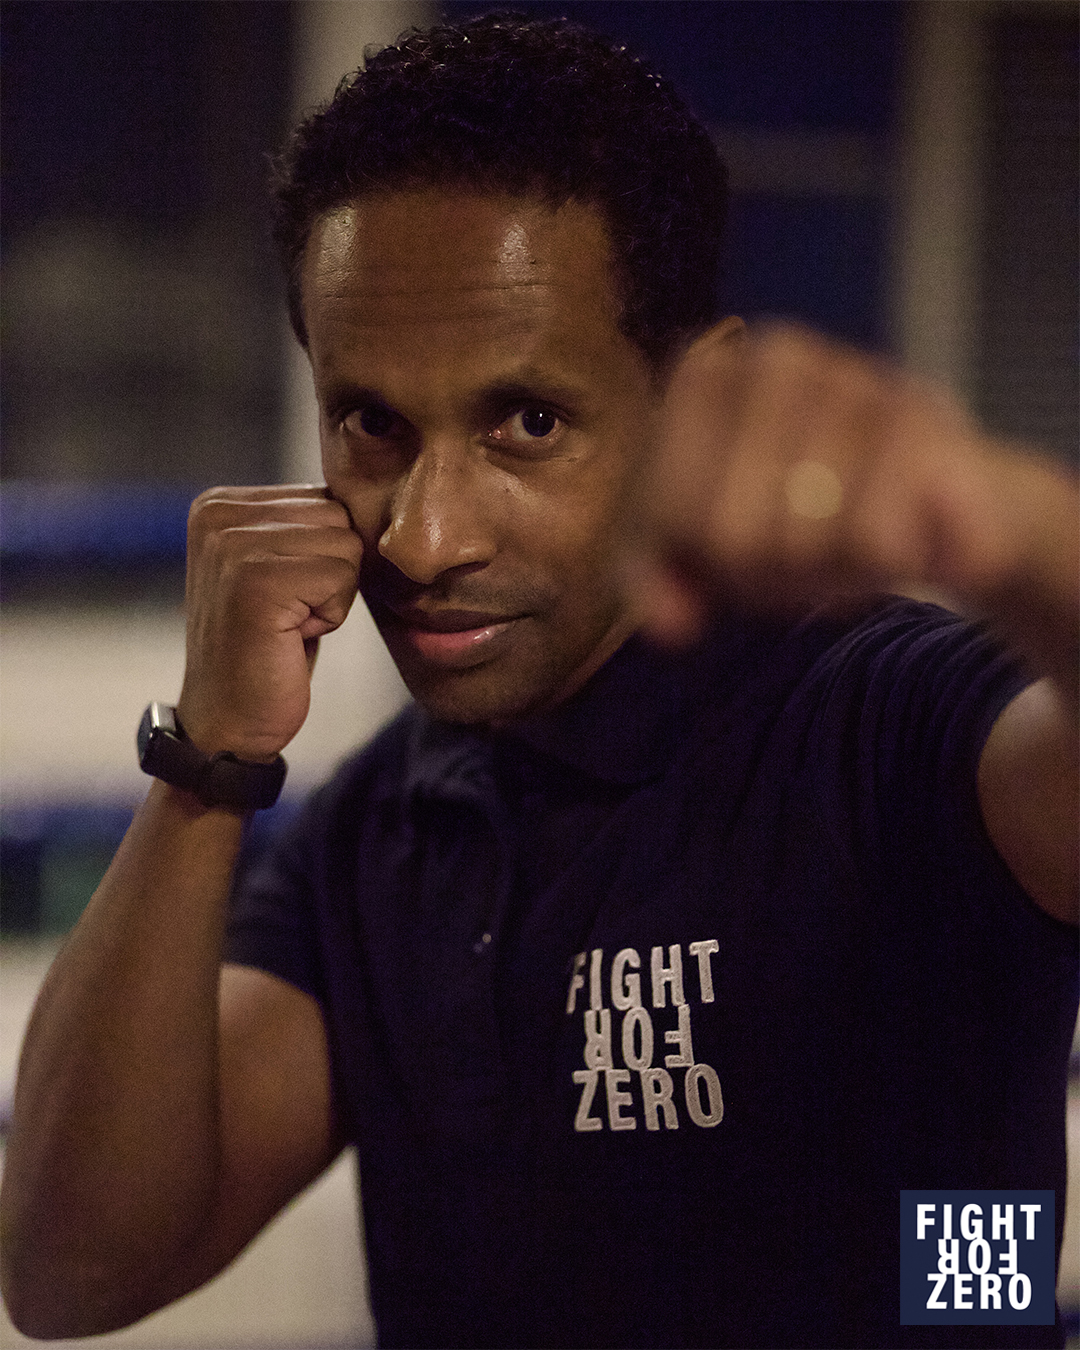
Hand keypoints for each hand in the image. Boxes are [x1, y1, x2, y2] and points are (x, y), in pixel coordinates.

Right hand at [177, 486, 361, 760]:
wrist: (231, 723)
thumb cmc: (270, 650)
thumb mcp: (284, 568)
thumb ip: (308, 525)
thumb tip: (371, 488)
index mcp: (220, 503)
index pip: (326, 499)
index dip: (324, 557)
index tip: (284, 597)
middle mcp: (217, 513)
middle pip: (339, 516)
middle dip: (332, 574)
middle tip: (288, 616)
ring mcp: (231, 545)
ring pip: (347, 545)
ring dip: (332, 595)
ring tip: (287, 625)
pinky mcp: (254, 581)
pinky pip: (342, 576)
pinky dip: (331, 615)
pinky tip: (290, 636)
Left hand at [632, 321, 1066, 647]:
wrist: (943, 502)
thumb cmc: (807, 517)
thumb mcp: (709, 552)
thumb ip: (659, 582)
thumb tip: (669, 624)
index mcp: (704, 377)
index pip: (668, 513)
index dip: (702, 557)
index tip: (735, 541)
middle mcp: (775, 359)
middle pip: (732, 533)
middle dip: (766, 568)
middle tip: (804, 545)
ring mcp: (852, 376)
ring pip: (803, 540)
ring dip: (831, 568)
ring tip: (852, 533)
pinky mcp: (922, 418)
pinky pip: (874, 539)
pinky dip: (889, 561)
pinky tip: (905, 534)